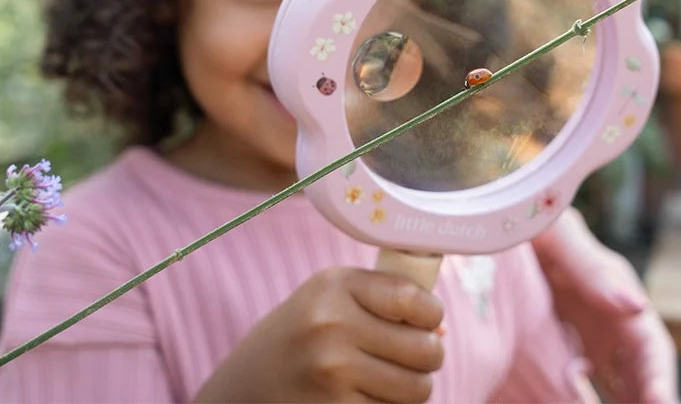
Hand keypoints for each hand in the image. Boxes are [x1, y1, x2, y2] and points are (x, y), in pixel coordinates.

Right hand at [194, 266, 444, 402]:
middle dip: (427, 356)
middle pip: (424, 349)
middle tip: (409, 356)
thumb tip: (439, 328)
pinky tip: (364, 398)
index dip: (431, 313)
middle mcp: (332, 326)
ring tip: (386, 379)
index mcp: (334, 286)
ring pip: (417, 389)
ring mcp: (332, 373)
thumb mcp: (328, 299)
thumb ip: (381, 301)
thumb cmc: (298, 337)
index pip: (412, 298)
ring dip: (412, 388)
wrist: (241, 391)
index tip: (427, 320)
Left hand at [533, 209, 679, 403]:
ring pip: (615, 386)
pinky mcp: (556, 344)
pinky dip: (580, 402)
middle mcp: (606, 318)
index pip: (651, 346)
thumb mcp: (556, 233)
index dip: (660, 381)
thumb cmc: (530, 217)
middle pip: (640, 376)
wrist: (495, 218)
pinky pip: (578, 385)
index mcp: (614, 291)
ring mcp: (583, 334)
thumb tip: (636, 306)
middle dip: (648, 402)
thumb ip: (590, 267)